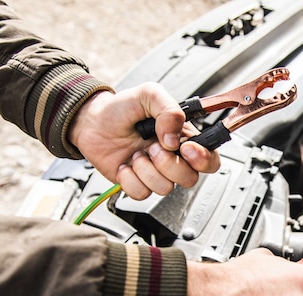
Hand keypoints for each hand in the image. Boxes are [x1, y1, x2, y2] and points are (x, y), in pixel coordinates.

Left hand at [68, 82, 220, 199]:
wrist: (91, 122)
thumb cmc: (121, 108)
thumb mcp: (148, 94)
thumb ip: (169, 110)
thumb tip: (174, 139)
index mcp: (184, 138)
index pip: (210, 159)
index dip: (203, 159)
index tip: (185, 148)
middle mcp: (174, 159)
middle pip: (190, 178)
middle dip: (169, 164)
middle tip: (153, 147)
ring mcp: (156, 173)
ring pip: (165, 188)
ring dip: (146, 169)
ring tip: (136, 152)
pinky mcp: (138, 184)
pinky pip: (142, 194)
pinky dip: (130, 179)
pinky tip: (125, 164)